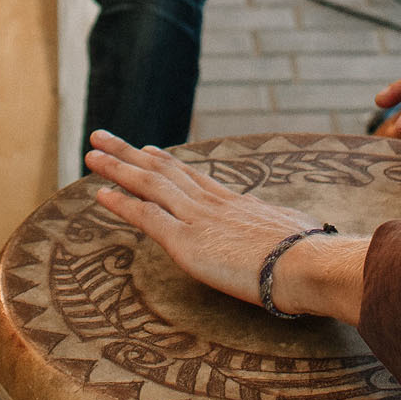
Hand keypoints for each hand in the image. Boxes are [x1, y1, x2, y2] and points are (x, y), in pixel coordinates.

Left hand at [86, 132, 366, 322]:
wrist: (307, 263)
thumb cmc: (310, 255)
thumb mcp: (296, 233)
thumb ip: (287, 232)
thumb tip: (304, 235)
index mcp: (236, 202)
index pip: (191, 176)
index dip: (164, 162)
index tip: (145, 149)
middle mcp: (211, 203)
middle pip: (162, 169)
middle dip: (128, 152)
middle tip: (102, 136)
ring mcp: (197, 219)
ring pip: (148, 184)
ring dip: (115, 167)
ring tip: (90, 154)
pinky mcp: (186, 242)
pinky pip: (145, 216)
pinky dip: (120, 202)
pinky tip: (99, 193)